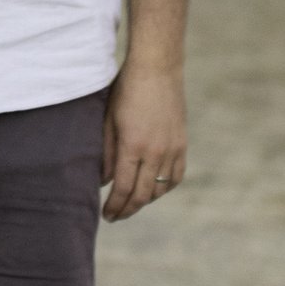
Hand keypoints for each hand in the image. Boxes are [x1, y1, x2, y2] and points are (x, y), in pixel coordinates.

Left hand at [101, 64, 186, 220]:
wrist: (157, 69)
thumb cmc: (126, 91)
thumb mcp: (108, 121)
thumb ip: (105, 154)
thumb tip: (103, 182)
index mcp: (133, 146)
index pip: (122, 188)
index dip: (114, 206)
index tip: (106, 215)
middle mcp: (155, 152)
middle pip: (142, 195)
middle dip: (127, 209)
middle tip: (116, 216)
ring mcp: (172, 149)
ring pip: (160, 189)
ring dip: (145, 200)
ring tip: (131, 203)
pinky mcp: (182, 144)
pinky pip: (176, 177)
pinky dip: (164, 188)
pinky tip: (153, 190)